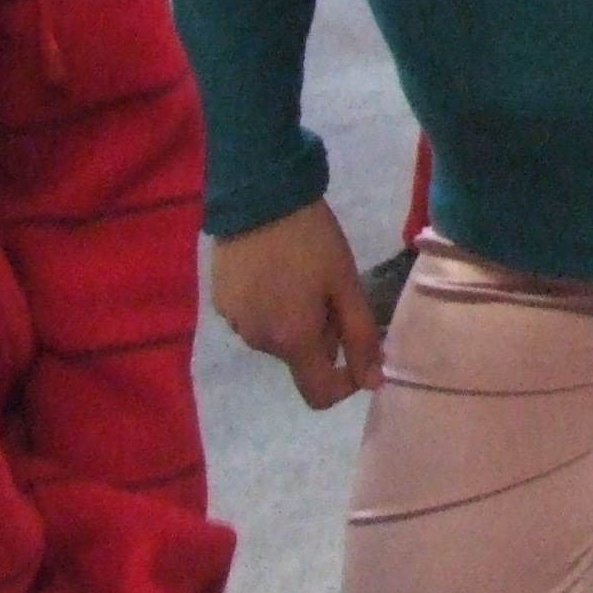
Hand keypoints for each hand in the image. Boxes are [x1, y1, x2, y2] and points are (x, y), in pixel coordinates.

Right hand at [209, 200, 384, 407]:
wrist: (259, 196)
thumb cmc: (311, 240)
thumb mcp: (346, 284)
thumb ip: (361, 336)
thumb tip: (372, 382)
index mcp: (292, 341)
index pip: (318, 395)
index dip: (345, 383)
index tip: (358, 348)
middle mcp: (259, 342)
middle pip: (299, 357)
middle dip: (322, 334)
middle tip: (330, 289)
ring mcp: (234, 322)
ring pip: (277, 336)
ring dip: (295, 319)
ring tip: (301, 274)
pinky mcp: (220, 302)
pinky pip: (254, 318)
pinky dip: (270, 305)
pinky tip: (275, 270)